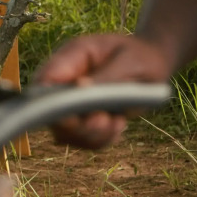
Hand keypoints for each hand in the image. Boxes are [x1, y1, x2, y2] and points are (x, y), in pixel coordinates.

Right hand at [34, 34, 173, 148]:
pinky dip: (100, 139)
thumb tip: (80, 87)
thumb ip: (105, 76)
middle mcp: (64, 80)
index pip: (45, 79)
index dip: (49, 100)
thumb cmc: (140, 56)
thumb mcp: (130, 62)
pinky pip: (82, 139)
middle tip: (103, 120)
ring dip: (91, 134)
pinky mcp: (81, 118)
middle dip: (75, 125)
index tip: (74, 115)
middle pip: (48, 110)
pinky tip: (118, 124)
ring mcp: (70, 100)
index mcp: (70, 56)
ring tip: (117, 122)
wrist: (151, 64)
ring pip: (64, 131)